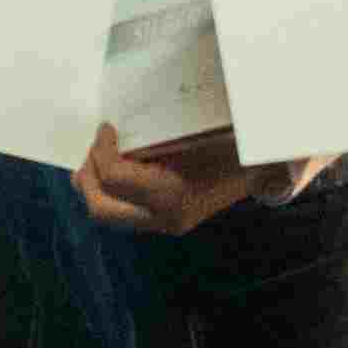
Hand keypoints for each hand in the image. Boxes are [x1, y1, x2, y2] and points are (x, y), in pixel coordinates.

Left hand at [75, 123, 310, 234]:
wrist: (259, 169)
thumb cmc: (229, 141)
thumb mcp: (197, 129)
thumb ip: (157, 132)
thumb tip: (113, 123)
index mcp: (172, 195)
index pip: (114, 177)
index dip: (101, 149)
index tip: (107, 126)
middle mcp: (163, 217)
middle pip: (100, 207)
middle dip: (88, 174)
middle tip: (94, 145)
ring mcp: (161, 225)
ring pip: (106, 213)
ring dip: (94, 183)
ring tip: (100, 155)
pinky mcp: (160, 223)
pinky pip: (121, 210)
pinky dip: (109, 189)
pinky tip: (116, 166)